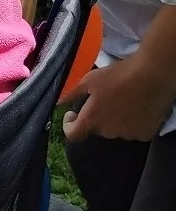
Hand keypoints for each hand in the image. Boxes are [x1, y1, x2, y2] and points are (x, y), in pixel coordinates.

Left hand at [61, 55, 175, 142]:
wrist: (152, 75)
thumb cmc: (117, 75)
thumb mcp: (89, 80)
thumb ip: (71, 94)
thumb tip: (57, 102)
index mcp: (92, 119)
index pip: (73, 135)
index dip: (68, 125)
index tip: (71, 114)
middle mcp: (109, 132)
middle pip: (95, 129)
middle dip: (94, 116)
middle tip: (101, 99)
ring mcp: (128, 134)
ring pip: (114, 130)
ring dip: (112, 120)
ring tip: (120, 100)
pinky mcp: (145, 134)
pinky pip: (132, 131)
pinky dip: (130, 122)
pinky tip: (134, 106)